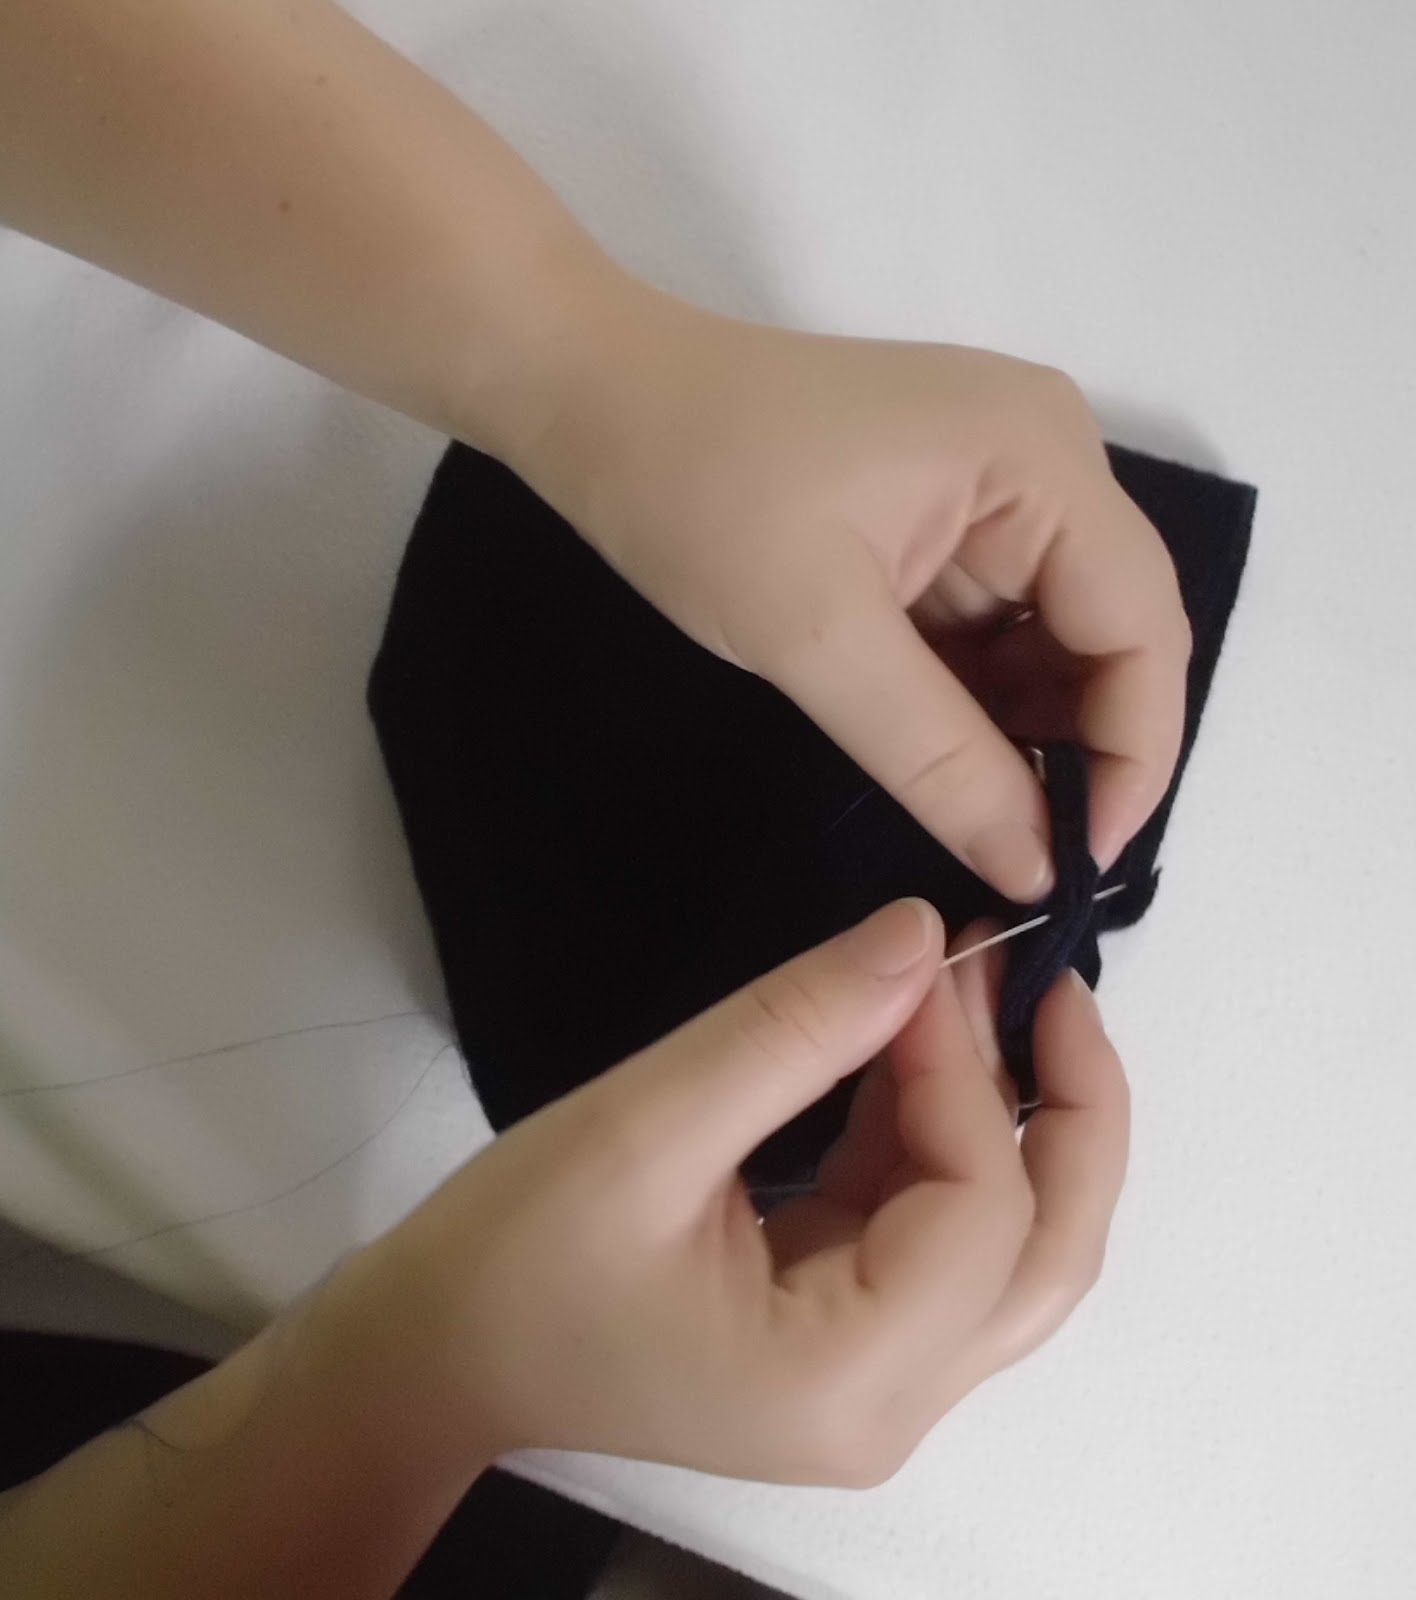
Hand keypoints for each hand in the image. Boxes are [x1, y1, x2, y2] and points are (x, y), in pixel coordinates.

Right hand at [360, 900, 1128, 1485]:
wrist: (434, 1354)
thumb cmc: (514, 1255)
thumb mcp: (646, 1127)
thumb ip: (793, 1029)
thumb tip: (921, 934)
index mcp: (848, 1380)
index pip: (981, 1214)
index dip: (969, 1074)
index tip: (929, 959)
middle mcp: (892, 1404)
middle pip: (1048, 1255)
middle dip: (1070, 1110)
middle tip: (1044, 982)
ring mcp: (876, 1384)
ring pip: (1011, 1251)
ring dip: (1011, 1119)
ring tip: (978, 997)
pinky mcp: (847, 1340)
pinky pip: (938, 1238)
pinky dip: (942, 1140)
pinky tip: (909, 1056)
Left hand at [517, 287, 1189, 901]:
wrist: (594, 399)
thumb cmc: (697, 492)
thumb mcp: (817, 637)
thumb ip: (938, 756)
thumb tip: (1034, 869)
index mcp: (1042, 458)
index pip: (1143, 627)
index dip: (1133, 756)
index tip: (1082, 870)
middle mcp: (1047, 462)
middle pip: (1113, 632)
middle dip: (1084, 751)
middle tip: (1033, 862)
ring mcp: (997, 487)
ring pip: (1055, 640)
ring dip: (1029, 735)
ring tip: (990, 827)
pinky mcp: (947, 517)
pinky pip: (996, 626)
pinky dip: (980, 701)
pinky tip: (950, 764)